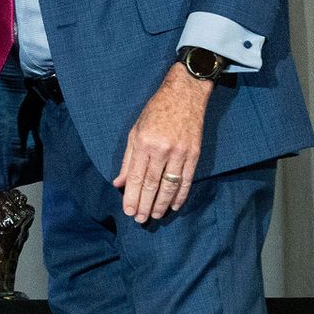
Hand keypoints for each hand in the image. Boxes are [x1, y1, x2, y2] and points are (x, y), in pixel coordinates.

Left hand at [112, 64, 211, 223]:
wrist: (185, 93)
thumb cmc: (156, 110)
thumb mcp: (135, 130)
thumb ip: (128, 159)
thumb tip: (119, 183)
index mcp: (144, 143)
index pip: (137, 177)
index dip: (132, 197)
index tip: (128, 211)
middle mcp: (162, 149)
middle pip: (152, 185)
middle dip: (145, 205)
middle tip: (140, 219)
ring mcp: (180, 152)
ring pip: (169, 186)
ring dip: (161, 204)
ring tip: (155, 216)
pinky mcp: (194, 154)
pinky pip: (187, 179)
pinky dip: (180, 195)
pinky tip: (174, 206)